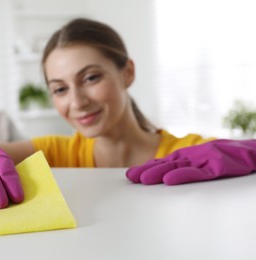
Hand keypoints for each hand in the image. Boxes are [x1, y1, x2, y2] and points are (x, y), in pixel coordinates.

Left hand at [126, 139, 255, 184]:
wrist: (251, 151)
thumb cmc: (226, 156)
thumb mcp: (202, 161)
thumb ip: (185, 166)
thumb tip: (165, 175)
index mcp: (188, 156)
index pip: (164, 163)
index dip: (147, 168)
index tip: (131, 175)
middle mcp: (193, 156)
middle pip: (166, 164)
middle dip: (147, 171)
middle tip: (131, 177)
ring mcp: (204, 160)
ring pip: (177, 167)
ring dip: (159, 172)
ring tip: (143, 178)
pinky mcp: (217, 166)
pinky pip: (198, 172)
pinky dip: (183, 175)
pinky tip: (169, 180)